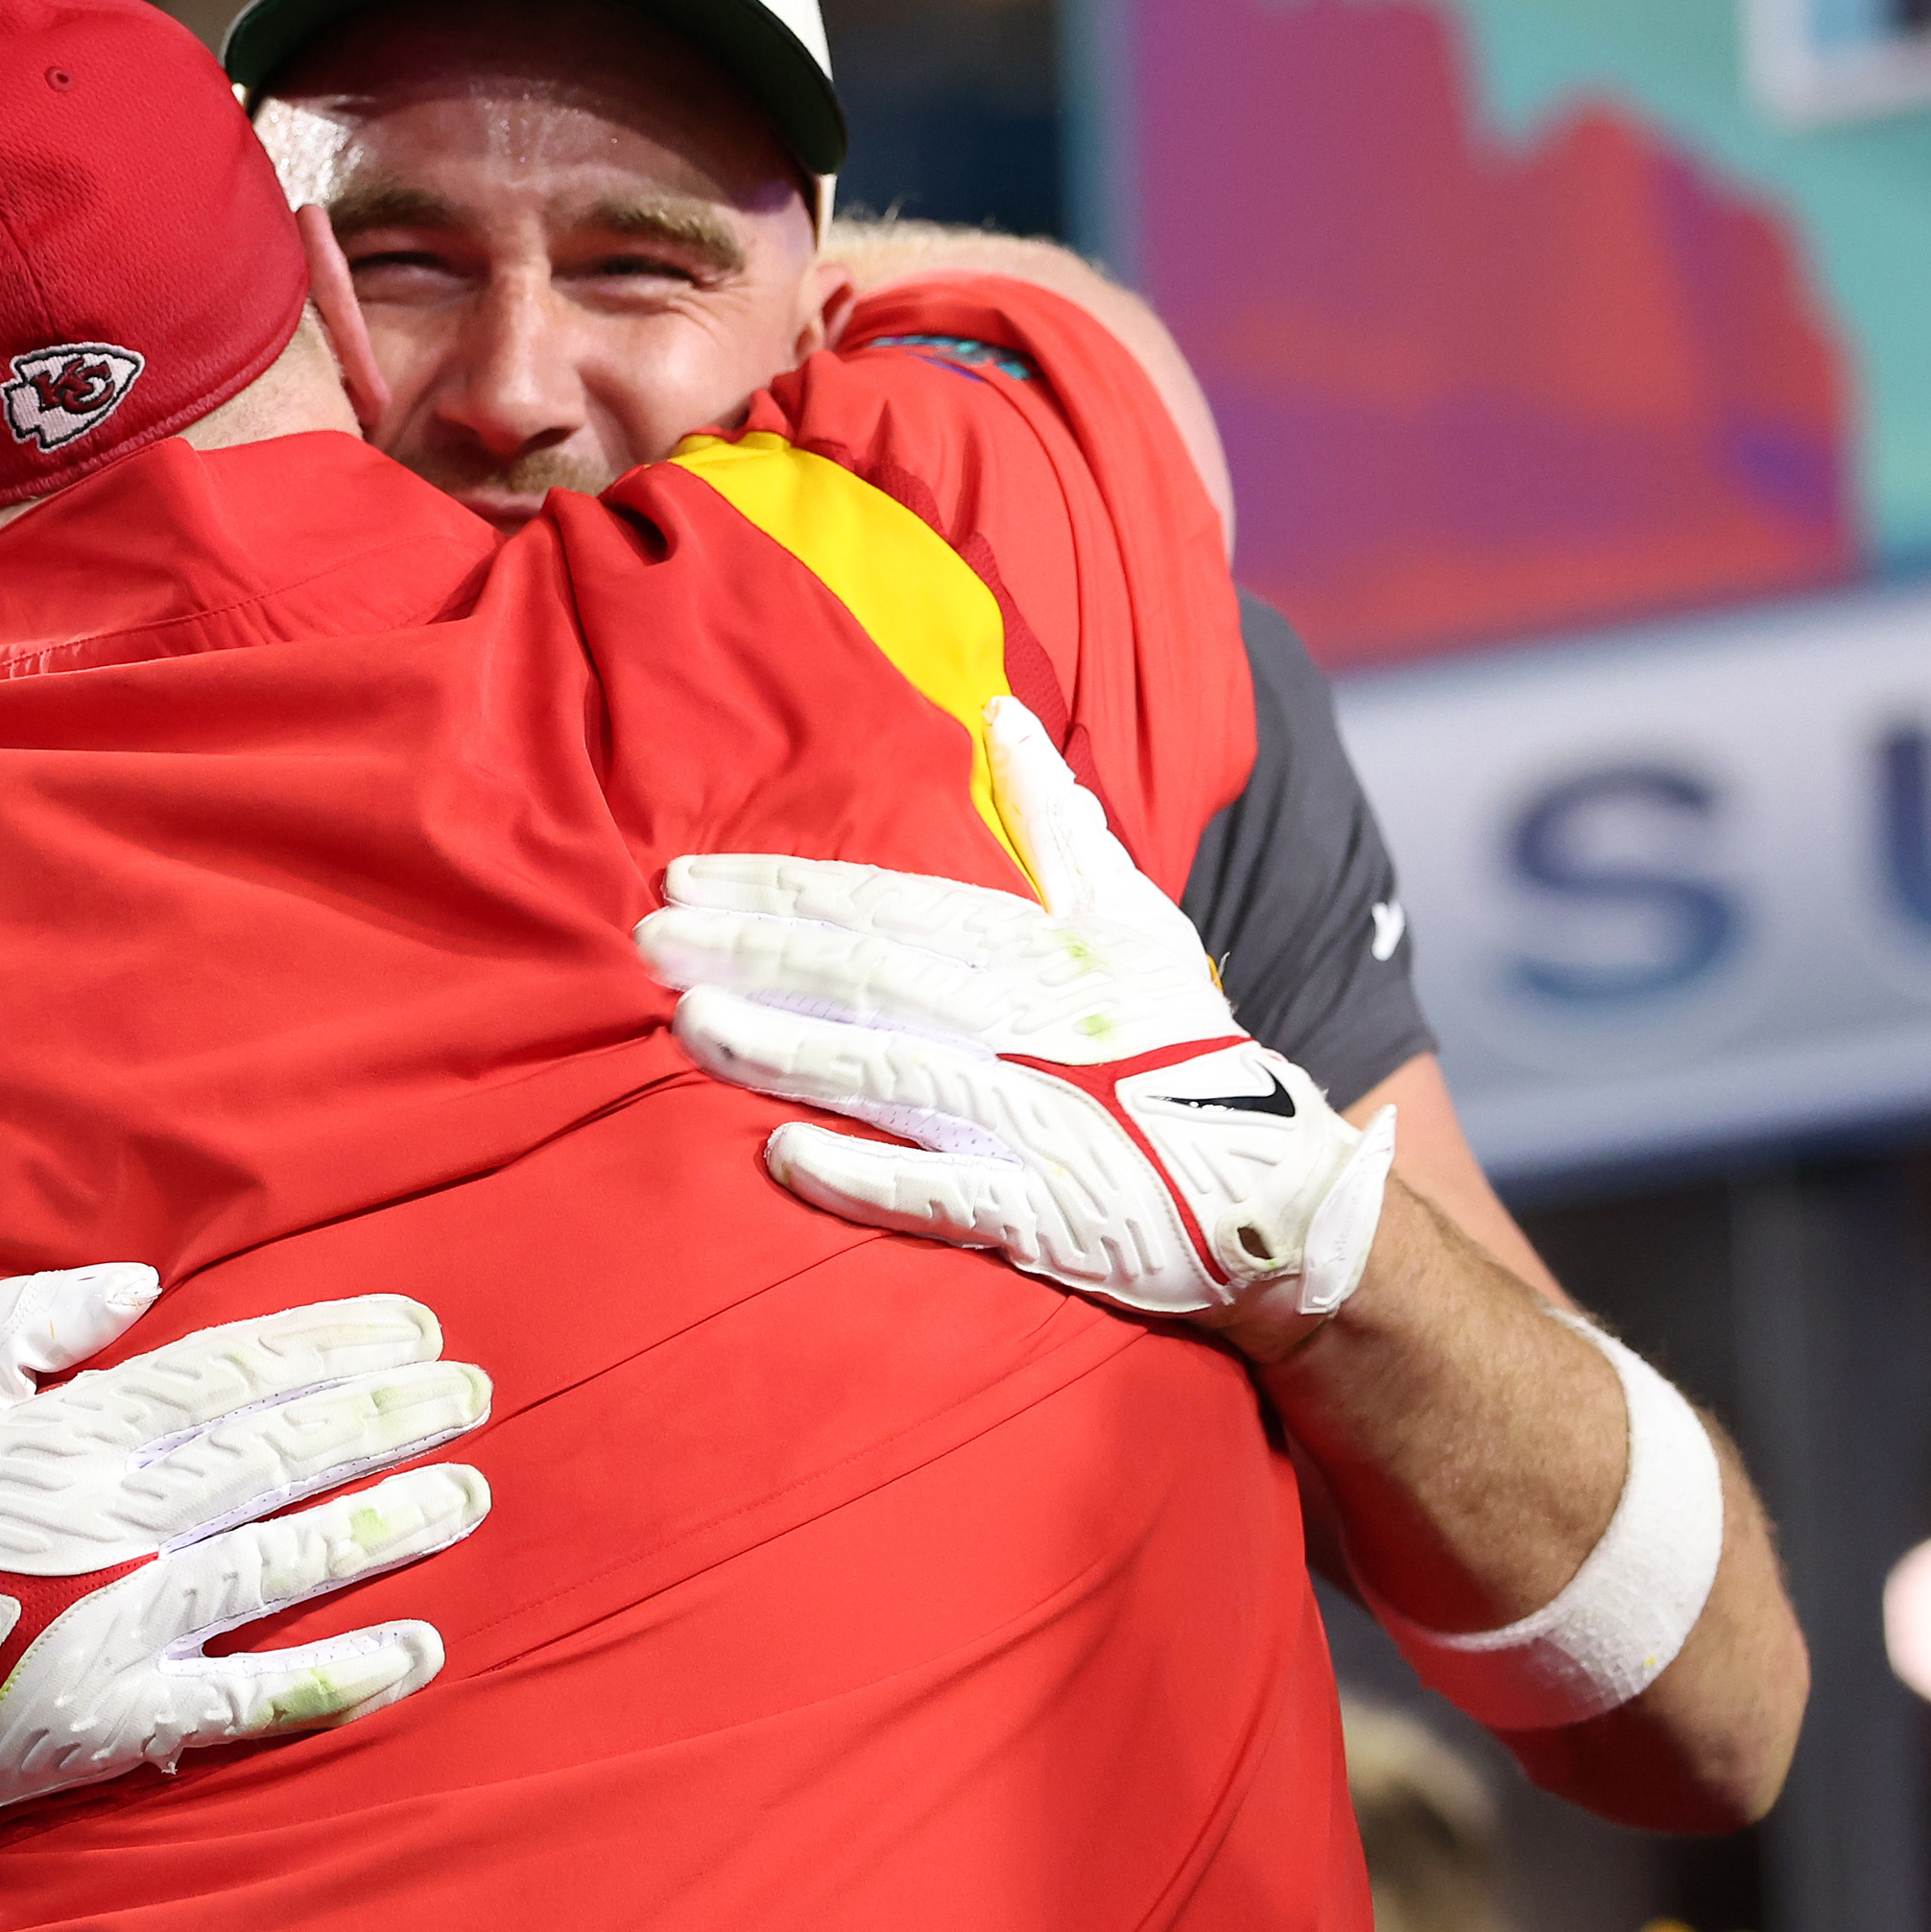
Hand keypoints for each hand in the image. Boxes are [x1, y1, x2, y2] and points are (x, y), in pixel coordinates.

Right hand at [0, 1264, 491, 1849]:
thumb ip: (26, 1321)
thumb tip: (140, 1281)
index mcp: (71, 1438)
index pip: (231, 1372)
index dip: (331, 1345)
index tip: (414, 1329)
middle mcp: (111, 1523)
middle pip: (278, 1453)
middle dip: (385, 1415)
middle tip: (473, 1393)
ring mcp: (121, 1625)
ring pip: (282, 1562)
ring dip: (385, 1524)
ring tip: (469, 1492)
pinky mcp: (123, 1719)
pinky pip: (251, 1698)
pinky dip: (340, 1674)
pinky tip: (420, 1648)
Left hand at [635, 694, 1391, 1330]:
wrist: (1281, 1192)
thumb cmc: (1183, 1049)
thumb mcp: (1138, 922)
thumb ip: (1060, 825)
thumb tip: (1005, 716)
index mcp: (1048, 952)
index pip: (896, 907)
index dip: (790, 889)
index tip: (691, 876)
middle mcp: (1037, 1026)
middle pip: (878, 976)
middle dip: (761, 952)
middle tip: (650, 938)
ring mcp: (1044, 1121)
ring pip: (897, 1072)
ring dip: (790, 1048)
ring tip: (690, 1023)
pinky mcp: (1050, 1215)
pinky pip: (948, 1194)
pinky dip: (869, 1176)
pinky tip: (783, 1156)